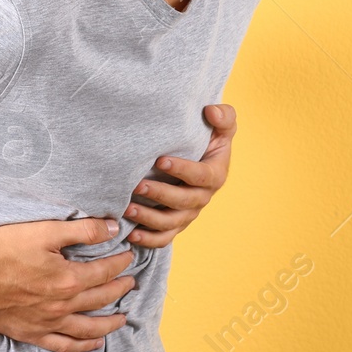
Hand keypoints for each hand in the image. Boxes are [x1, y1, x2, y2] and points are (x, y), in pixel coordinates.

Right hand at [0, 217, 137, 351]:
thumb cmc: (5, 249)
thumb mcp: (46, 231)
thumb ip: (84, 230)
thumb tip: (114, 229)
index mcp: (69, 279)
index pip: (104, 272)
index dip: (120, 264)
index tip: (129, 257)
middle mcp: (62, 306)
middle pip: (100, 299)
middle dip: (119, 290)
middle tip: (131, 284)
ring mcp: (47, 323)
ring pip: (87, 328)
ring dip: (109, 323)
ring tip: (122, 318)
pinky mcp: (31, 334)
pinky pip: (63, 345)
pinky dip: (82, 346)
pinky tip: (94, 344)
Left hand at [123, 103, 236, 247]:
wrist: (198, 157)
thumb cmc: (208, 139)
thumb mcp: (221, 126)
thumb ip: (223, 116)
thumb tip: (211, 112)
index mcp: (215, 174)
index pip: (201, 175)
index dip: (182, 169)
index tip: (161, 160)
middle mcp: (202, 198)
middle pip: (183, 202)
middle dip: (160, 194)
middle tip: (138, 185)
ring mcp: (188, 214)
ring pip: (170, 222)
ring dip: (149, 218)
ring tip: (128, 208)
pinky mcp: (175, 224)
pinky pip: (163, 237)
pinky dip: (148, 239)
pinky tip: (130, 234)